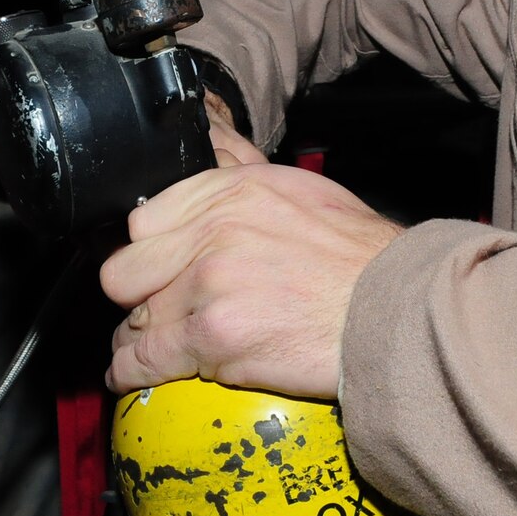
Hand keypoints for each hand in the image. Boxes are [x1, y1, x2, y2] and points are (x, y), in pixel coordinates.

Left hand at [101, 122, 402, 396]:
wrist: (391, 307)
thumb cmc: (355, 254)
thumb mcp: (295, 189)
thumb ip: (239, 172)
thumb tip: (207, 140)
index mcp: (227, 191)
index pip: (142, 222)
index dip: (146, 252)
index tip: (154, 268)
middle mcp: (211, 233)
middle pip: (125, 272)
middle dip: (135, 295)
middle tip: (152, 309)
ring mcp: (208, 287)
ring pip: (133, 321)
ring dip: (138, 338)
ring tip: (147, 347)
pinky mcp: (213, 339)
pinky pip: (143, 361)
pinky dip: (132, 372)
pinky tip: (131, 375)